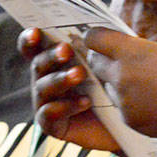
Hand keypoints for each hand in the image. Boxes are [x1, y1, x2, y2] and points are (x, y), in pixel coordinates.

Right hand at [17, 27, 119, 150]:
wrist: (126, 122)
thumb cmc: (116, 85)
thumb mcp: (109, 62)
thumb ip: (98, 45)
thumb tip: (91, 30)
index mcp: (55, 61)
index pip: (34, 47)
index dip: (30, 39)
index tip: (35, 31)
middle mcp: (46, 80)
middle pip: (39, 64)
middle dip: (51, 55)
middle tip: (67, 50)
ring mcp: (47, 103)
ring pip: (42, 88)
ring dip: (60, 79)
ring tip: (80, 74)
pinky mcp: (52, 125)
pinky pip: (49, 115)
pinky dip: (65, 107)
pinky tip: (85, 102)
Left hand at [81, 27, 156, 144]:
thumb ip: (148, 50)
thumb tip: (135, 53)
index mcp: (133, 52)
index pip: (95, 38)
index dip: (96, 37)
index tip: (101, 38)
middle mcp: (123, 77)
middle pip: (95, 64)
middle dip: (104, 60)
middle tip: (118, 59)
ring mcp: (125, 102)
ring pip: (109, 87)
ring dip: (119, 83)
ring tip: (146, 84)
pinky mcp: (131, 122)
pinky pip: (122, 108)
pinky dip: (132, 104)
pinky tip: (155, 102)